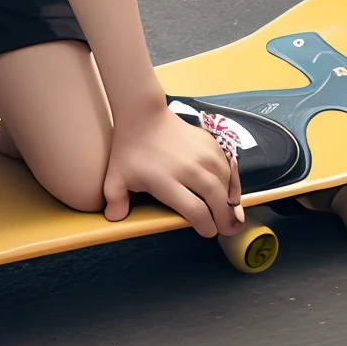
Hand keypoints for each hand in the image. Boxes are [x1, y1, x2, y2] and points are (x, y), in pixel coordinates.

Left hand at [103, 105, 243, 237]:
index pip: (196, 211)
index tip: (207, 231)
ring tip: (233, 212)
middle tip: (229, 229)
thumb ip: (115, 200)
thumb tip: (114, 219)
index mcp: (166, 181)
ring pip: (226, 182)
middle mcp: (188, 168)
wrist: (142, 114)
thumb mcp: (116, 176)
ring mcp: (201, 153)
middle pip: (217, 199)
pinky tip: (230, 189)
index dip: (206, 226)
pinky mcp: (209, 142)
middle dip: (226, 218)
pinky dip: (232, 179)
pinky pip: (227, 165)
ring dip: (232, 199)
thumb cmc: (129, 149)